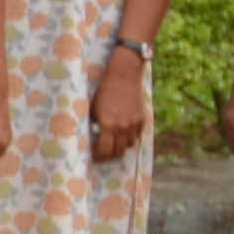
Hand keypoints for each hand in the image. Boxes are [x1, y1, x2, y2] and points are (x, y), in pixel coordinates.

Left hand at [88, 50, 151, 165]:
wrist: (123, 77)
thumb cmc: (104, 91)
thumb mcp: (92, 108)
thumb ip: (93, 123)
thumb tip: (90, 136)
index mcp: (108, 124)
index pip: (105, 150)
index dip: (98, 156)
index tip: (94, 156)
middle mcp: (123, 127)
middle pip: (118, 151)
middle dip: (109, 155)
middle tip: (102, 154)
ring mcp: (134, 124)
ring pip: (129, 145)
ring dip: (120, 147)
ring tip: (112, 145)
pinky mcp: (142, 119)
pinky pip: (137, 136)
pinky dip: (130, 139)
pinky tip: (122, 135)